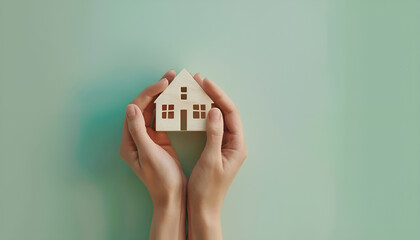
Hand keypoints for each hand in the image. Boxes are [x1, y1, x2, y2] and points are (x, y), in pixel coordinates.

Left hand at [119, 70, 186, 239]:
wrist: (173, 197)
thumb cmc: (161, 179)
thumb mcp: (149, 154)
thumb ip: (138, 130)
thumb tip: (131, 107)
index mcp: (129, 141)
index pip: (136, 109)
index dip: (148, 94)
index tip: (163, 84)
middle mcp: (136, 136)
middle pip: (144, 107)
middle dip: (156, 91)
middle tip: (171, 76)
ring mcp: (148, 137)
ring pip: (154, 111)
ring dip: (164, 97)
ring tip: (175, 83)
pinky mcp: (160, 140)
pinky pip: (163, 119)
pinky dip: (170, 108)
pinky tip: (179, 99)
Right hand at [187, 73, 247, 239]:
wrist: (204, 208)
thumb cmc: (207, 189)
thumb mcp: (210, 160)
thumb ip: (215, 135)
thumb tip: (215, 111)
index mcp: (237, 145)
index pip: (231, 113)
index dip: (219, 96)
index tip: (206, 83)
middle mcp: (234, 143)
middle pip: (227, 112)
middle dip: (214, 95)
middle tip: (200, 81)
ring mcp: (226, 145)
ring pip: (219, 117)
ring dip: (208, 103)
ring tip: (196, 89)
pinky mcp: (217, 148)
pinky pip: (212, 126)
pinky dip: (203, 115)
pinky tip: (194, 108)